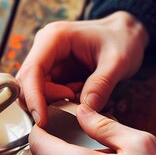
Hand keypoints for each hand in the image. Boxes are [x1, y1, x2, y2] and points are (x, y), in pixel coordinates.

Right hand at [17, 11, 148, 125]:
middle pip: (29, 84)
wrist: (127, 35)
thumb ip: (102, 84)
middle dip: (47, 101)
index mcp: (54, 38)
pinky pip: (50, 96)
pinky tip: (82, 94)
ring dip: (56, 102)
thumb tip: (85, 110)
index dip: (33, 96)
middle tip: (74, 101)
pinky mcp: (55, 75)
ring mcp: (49, 63)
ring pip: (37, 93)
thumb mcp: (118, 61)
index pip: (32, 70)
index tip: (42, 119)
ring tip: (82, 93)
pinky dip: (63, 102)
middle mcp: (45, 50)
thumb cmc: (122, 40)